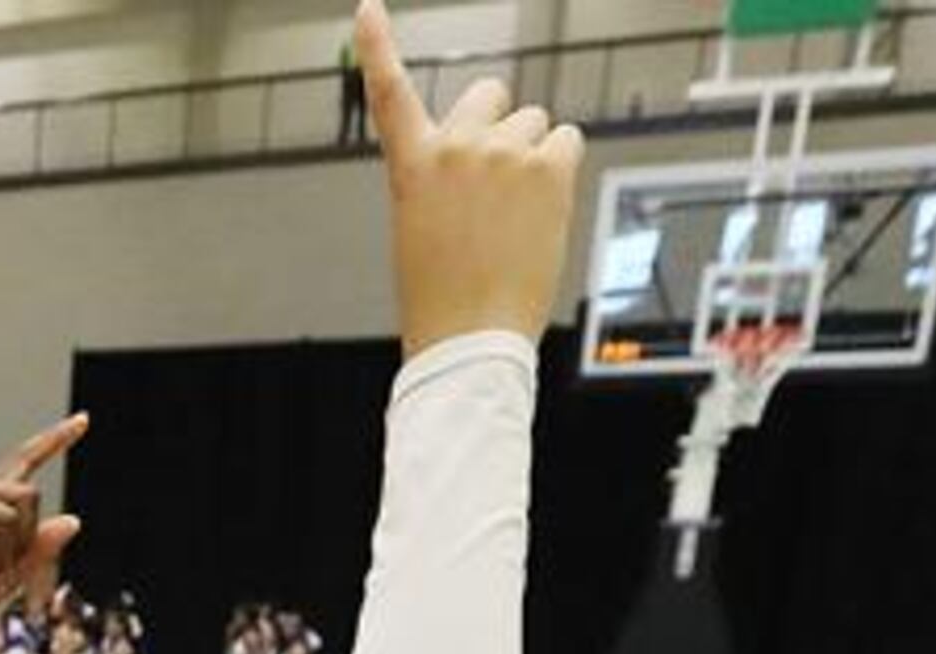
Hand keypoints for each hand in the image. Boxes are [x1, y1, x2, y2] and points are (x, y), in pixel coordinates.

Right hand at [356, 0, 582, 350]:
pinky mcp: (548, 167)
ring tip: (518, 214)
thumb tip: (502, 143)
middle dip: (499, 125)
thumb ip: (450, 173)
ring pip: (535, 122)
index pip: (388, 93)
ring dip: (534, 156)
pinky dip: (563, 169)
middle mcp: (455, 146)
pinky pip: (568, 139)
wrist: (470, 339)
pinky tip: (546, 210)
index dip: (375, 46)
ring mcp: (504, 153)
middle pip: (491, 95)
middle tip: (497, 181)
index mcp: (412, 164)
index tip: (366, 8)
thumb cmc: (444, 294)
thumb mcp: (422, 223)